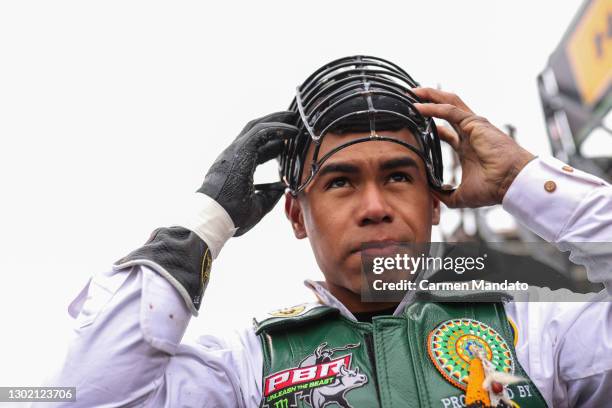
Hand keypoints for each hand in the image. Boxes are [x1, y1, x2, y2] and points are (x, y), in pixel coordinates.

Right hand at [198, 111, 297, 235]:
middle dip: (274, 123)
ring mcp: (234, 152)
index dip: (274, 144)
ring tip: (294, 118)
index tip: (290, 142)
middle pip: (255, 132)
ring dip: (276, 120)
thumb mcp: (257, 206)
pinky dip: (277, 129)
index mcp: (236, 167)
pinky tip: (291, 131)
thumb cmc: (231, 217)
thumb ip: (269, 196)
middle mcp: (233, 155)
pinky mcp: (239, 152)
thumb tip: (284, 188)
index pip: (257, 149)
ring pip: (256, 127)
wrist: (215, 219)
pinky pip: (260, 133)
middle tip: (293, 121)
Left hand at [413, 88, 534, 207]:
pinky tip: (418, 107)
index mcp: (467, 147)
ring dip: (429, 96)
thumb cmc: (494, 188)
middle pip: (445, 109)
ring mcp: (472, 125)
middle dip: (427, 101)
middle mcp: (469, 132)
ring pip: (448, 102)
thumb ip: (445, 195)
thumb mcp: (462, 196)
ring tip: (411, 93)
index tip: (413, 123)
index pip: (445, 131)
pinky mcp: (474, 123)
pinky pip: (449, 110)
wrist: (511, 183)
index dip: (429, 125)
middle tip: (409, 99)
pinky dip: (433, 107)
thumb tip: (430, 195)